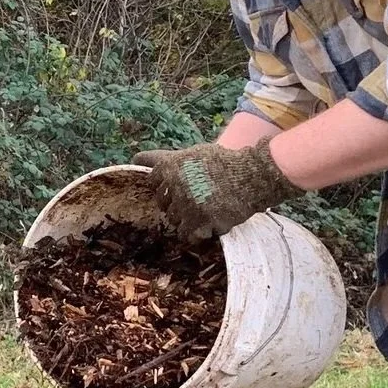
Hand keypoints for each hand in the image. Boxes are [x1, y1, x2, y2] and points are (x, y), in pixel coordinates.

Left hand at [132, 140, 301, 239]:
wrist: (251, 176)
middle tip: (194, 201)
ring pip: (174, 220)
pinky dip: (196, 233)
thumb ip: (167, 160)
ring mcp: (187, 204)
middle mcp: (175, 185)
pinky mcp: (200, 220)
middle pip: (162, 203)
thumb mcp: (194, 153)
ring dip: (186, 219)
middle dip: (176, 204)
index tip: (177, 188)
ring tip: (204, 212)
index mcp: (171, 165)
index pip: (153, 180)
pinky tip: (206, 226)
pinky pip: (187, 234)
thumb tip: (135, 159)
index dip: (166, 186)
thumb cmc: (224, 163)